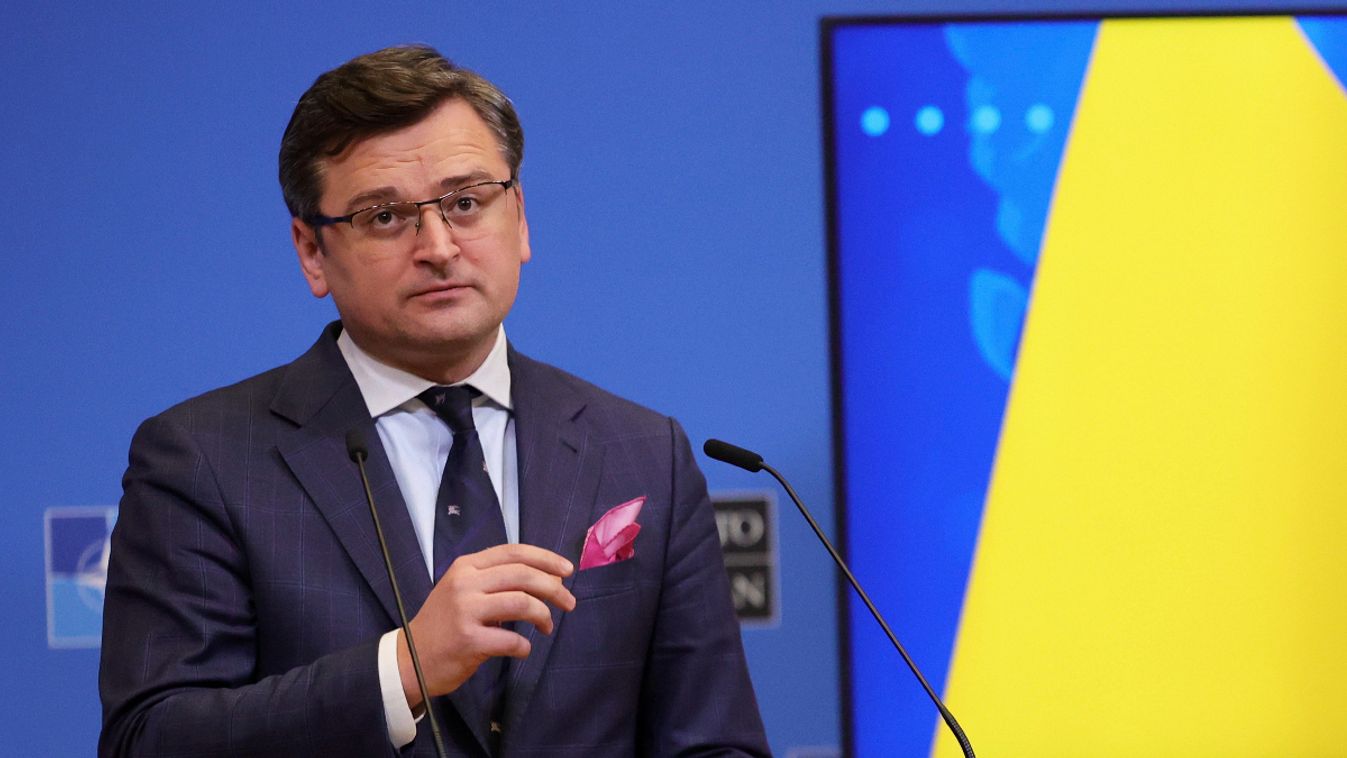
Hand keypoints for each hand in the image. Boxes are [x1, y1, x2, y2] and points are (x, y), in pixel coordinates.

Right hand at [397, 543, 575, 708]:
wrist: (410, 659)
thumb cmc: (444, 624)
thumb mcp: (464, 590)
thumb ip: (497, 581)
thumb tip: (547, 579)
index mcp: (466, 566)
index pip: (514, 552)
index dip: (545, 559)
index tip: (567, 570)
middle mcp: (465, 583)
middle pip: (523, 575)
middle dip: (554, 588)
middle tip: (569, 602)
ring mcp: (465, 611)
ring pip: (522, 603)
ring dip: (543, 616)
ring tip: (546, 627)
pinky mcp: (468, 640)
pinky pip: (512, 640)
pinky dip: (524, 646)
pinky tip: (522, 649)